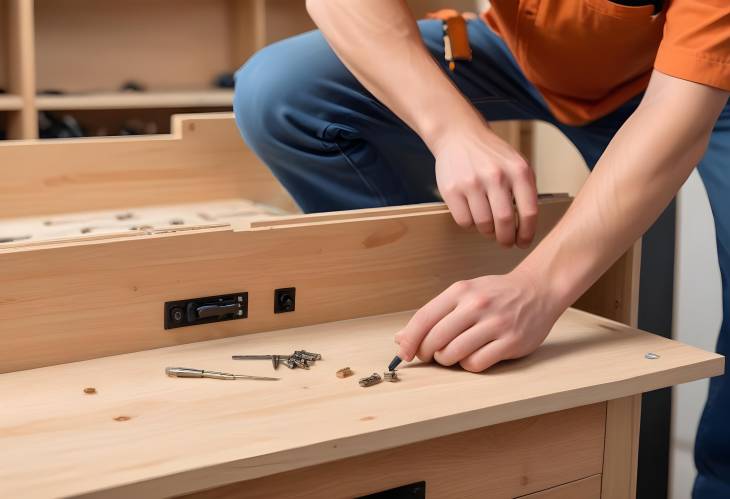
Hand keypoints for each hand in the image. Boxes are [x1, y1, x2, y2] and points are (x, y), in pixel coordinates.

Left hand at [394, 269, 563, 371]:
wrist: (538, 289)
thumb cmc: (496, 294)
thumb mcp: (464, 294)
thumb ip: (434, 314)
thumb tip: (401, 338)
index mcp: (461, 291)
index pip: (424, 318)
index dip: (409, 339)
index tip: (404, 352)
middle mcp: (477, 305)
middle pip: (435, 339)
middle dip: (426, 353)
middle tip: (430, 355)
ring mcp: (495, 324)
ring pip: (454, 353)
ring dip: (447, 360)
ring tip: (452, 354)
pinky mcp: (511, 342)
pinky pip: (476, 363)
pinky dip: (468, 365)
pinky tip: (472, 356)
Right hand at [432, 125, 536, 246]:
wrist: (459, 135)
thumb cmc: (491, 155)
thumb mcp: (516, 164)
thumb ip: (524, 190)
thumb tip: (526, 228)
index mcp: (518, 170)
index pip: (529, 212)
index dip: (527, 233)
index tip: (523, 243)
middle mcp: (496, 176)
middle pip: (505, 222)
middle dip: (506, 239)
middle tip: (505, 243)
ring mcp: (471, 182)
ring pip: (483, 224)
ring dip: (487, 232)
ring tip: (488, 226)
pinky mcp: (451, 189)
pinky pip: (464, 221)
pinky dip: (470, 224)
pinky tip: (472, 214)